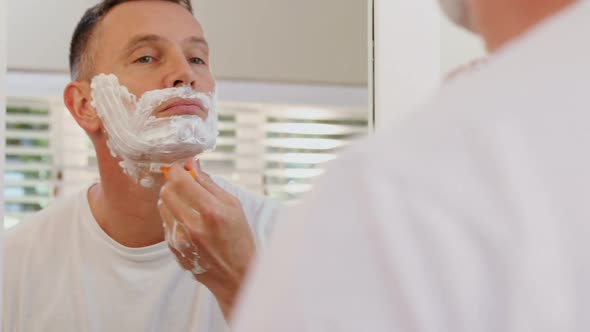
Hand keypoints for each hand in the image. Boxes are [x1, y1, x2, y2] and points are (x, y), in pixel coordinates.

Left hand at [158, 159, 255, 319]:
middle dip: (174, 183)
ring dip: (173, 199)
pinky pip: (165, 222)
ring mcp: (180, 239)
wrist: (236, 275)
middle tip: (185, 185)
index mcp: (211, 211)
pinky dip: (174, 216)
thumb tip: (192, 164)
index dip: (178, 169)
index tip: (182, 167)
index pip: (180, 180)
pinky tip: (189, 223)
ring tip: (189, 205)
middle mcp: (192, 226)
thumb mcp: (233, 206)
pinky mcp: (173, 248)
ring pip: (163, 205)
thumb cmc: (239, 238)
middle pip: (166, 191)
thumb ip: (210, 183)